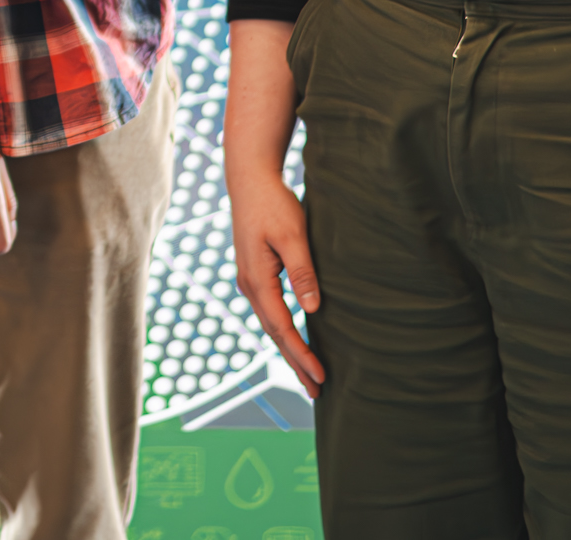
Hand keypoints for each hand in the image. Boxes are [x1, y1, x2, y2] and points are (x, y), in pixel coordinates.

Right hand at [228, 168, 326, 397]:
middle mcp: (249, 285)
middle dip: (294, 363)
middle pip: (274, 334)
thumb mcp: (293, 235)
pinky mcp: (255, 274)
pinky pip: (270, 312)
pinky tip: (295, 339)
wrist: (250, 180)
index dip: (302, 354)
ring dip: (289, 351)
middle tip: (316, 391)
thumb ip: (303, 272)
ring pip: (271, 325)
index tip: (321, 376)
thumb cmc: (274, 204)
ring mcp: (250, 281)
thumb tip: (313, 309)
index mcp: (257, 280)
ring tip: (308, 374)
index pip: (282, 328)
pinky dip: (284, 332)